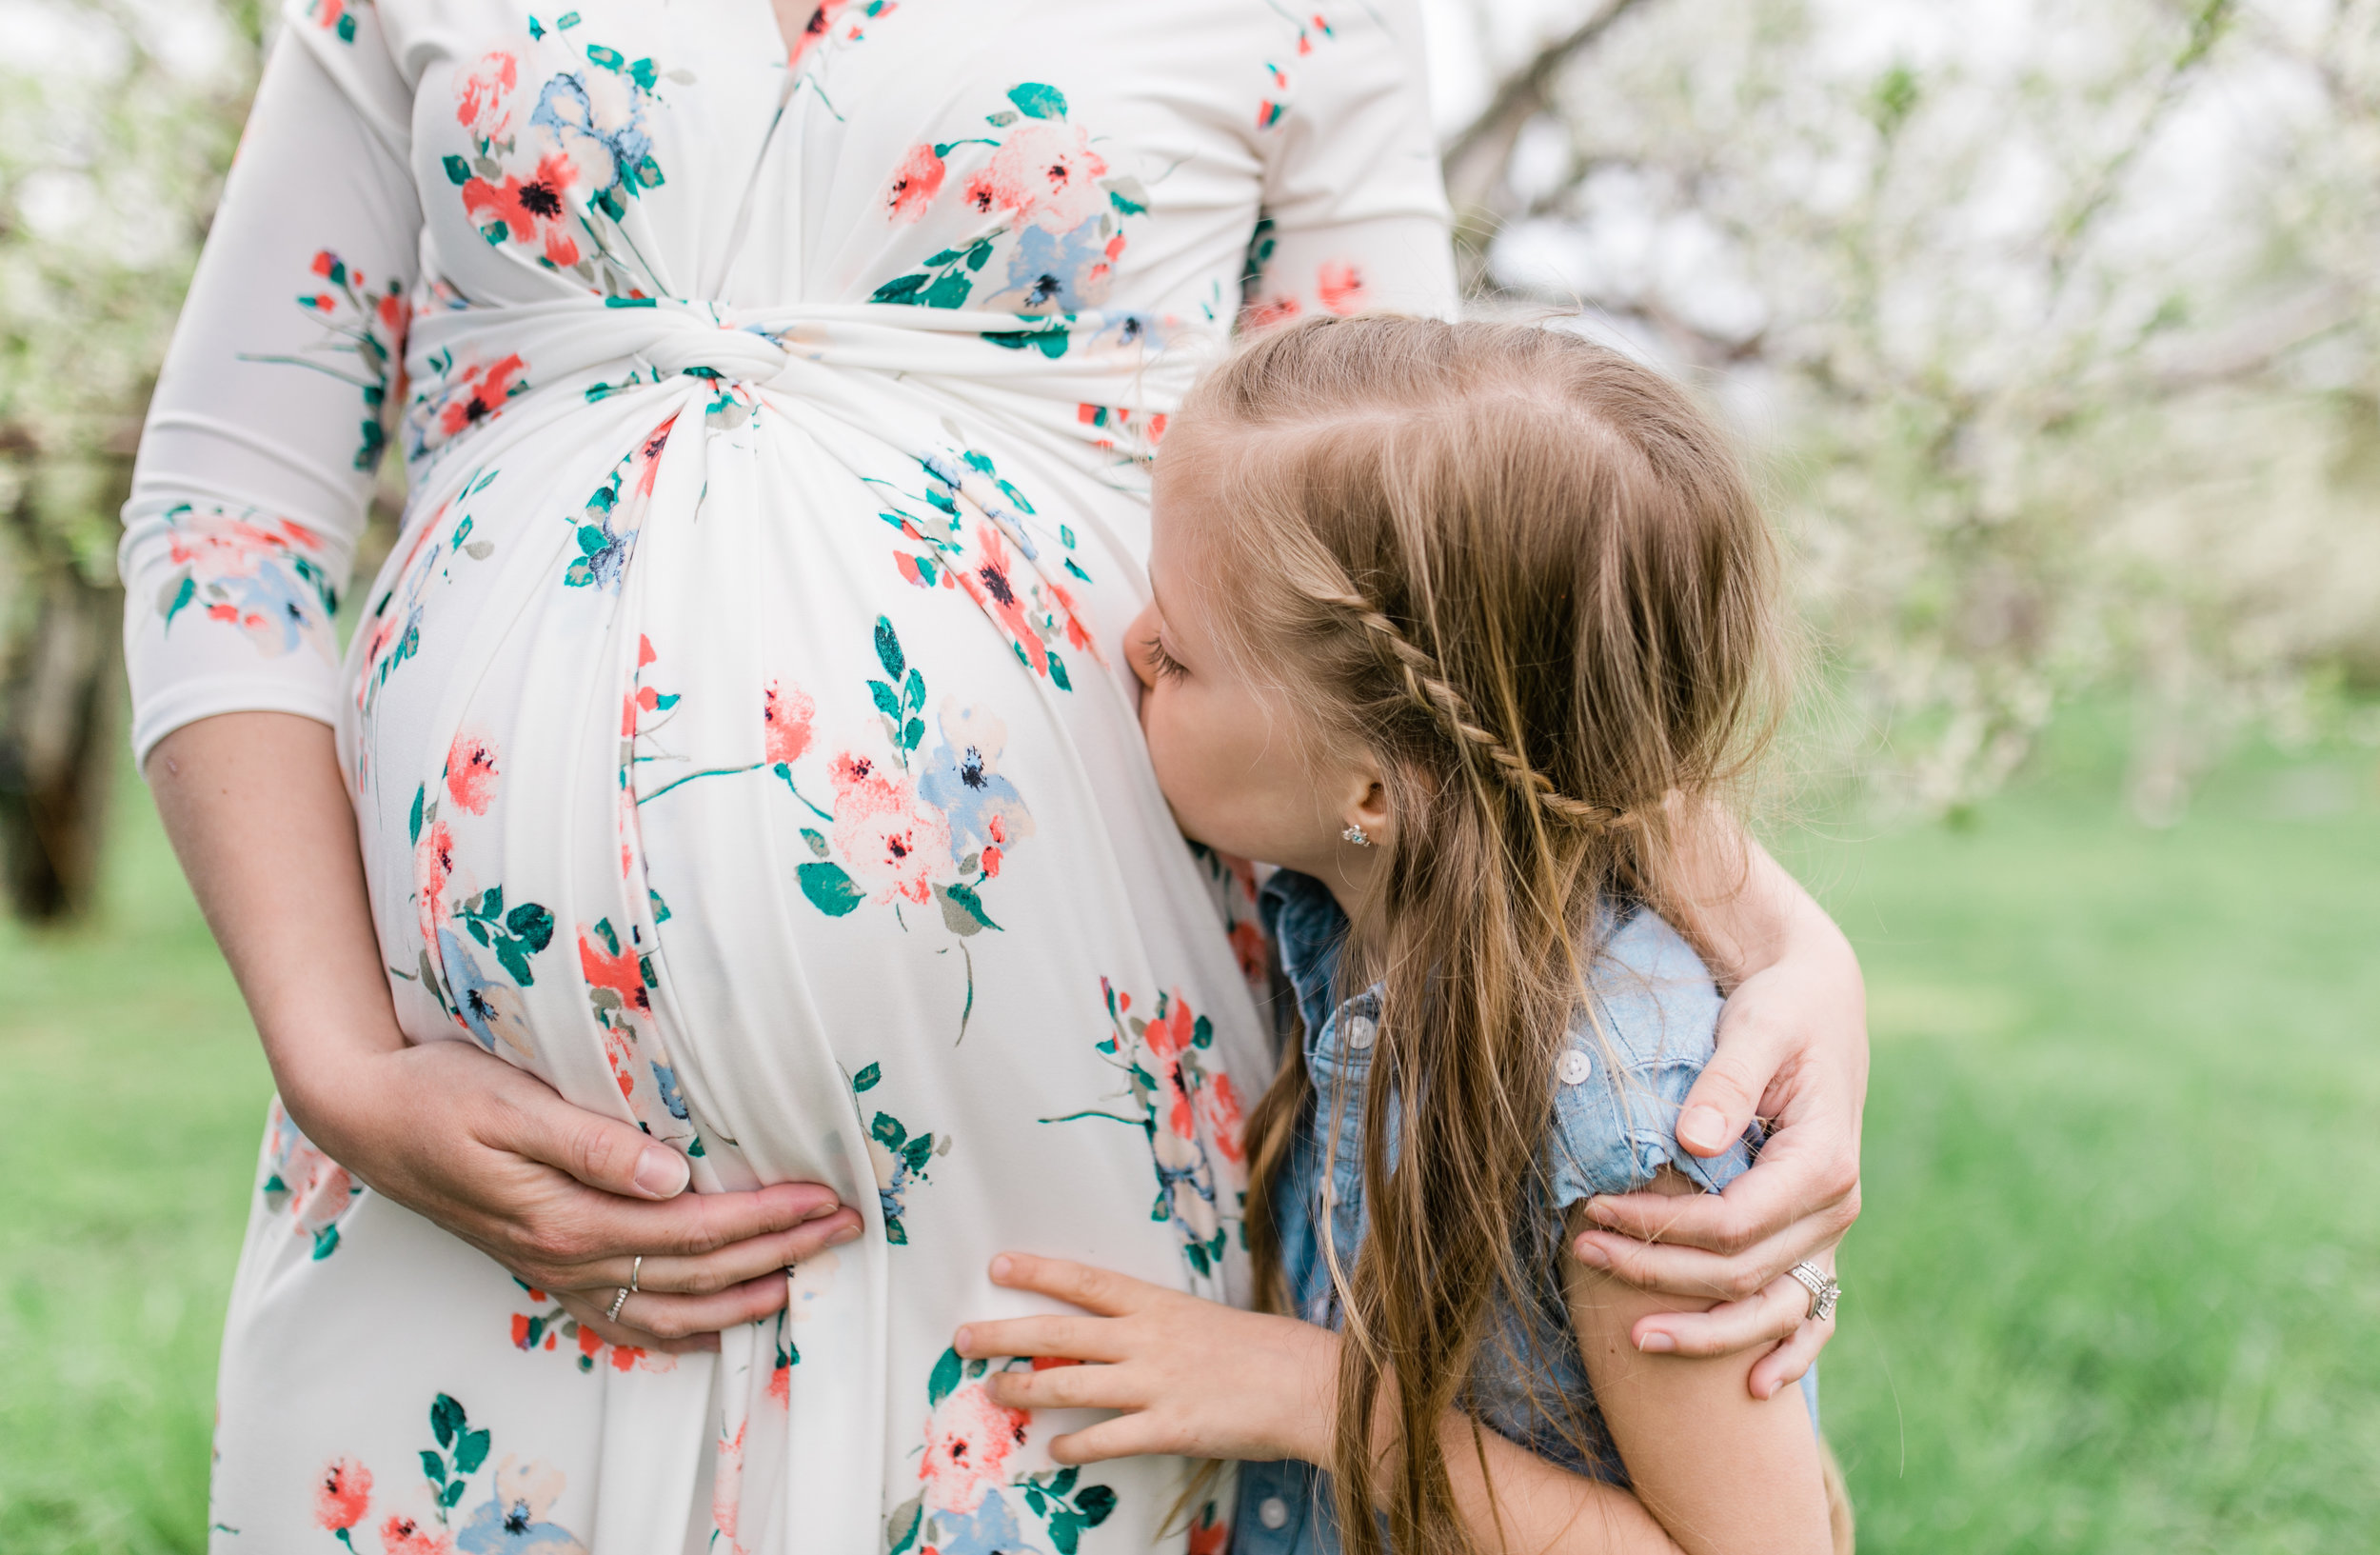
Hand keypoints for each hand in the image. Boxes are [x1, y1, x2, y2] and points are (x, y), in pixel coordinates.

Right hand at [298, 1038, 863, 1351]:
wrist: (366, 1118)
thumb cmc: (440, 1093)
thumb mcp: (510, 1103)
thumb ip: (590, 1143)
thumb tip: (671, 1174)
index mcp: (567, 1217)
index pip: (694, 1228)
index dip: (766, 1217)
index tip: (825, 1195)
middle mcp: (567, 1258)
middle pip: (696, 1271)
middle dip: (779, 1251)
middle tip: (846, 1226)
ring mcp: (555, 1271)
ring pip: (668, 1310)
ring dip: (742, 1297)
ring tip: (803, 1277)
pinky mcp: (546, 1267)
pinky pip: (626, 1319)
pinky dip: (682, 1328)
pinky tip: (719, 1318)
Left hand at [953, 1253, 1340, 1464]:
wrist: (1309, 1384)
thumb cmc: (1265, 1350)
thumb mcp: (1205, 1321)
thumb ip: (1159, 1328)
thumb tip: (1121, 1336)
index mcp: (1158, 1305)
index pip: (1085, 1281)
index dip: (1038, 1272)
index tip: (998, 1264)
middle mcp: (1147, 1339)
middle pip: (1060, 1332)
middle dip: (1004, 1333)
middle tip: (963, 1337)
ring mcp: (1155, 1384)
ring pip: (1071, 1384)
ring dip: (1025, 1388)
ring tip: (994, 1392)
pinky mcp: (1168, 1427)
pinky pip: (1108, 1439)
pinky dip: (1076, 1445)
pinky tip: (1054, 1450)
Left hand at [1571, 917, 1864, 1394]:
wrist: (1818, 1002)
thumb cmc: (1780, 1008)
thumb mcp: (1756, 1028)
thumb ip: (1727, 1081)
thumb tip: (1691, 1139)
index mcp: (1824, 1161)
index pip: (1734, 1224)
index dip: (1660, 1228)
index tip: (1595, 1209)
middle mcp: (1836, 1207)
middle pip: (1740, 1272)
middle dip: (1658, 1274)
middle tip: (1581, 1251)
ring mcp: (1829, 1232)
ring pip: (1769, 1308)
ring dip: (1703, 1331)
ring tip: (1631, 1337)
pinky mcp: (1816, 1238)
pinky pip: (1811, 1314)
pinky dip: (1788, 1353)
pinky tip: (1752, 1390)